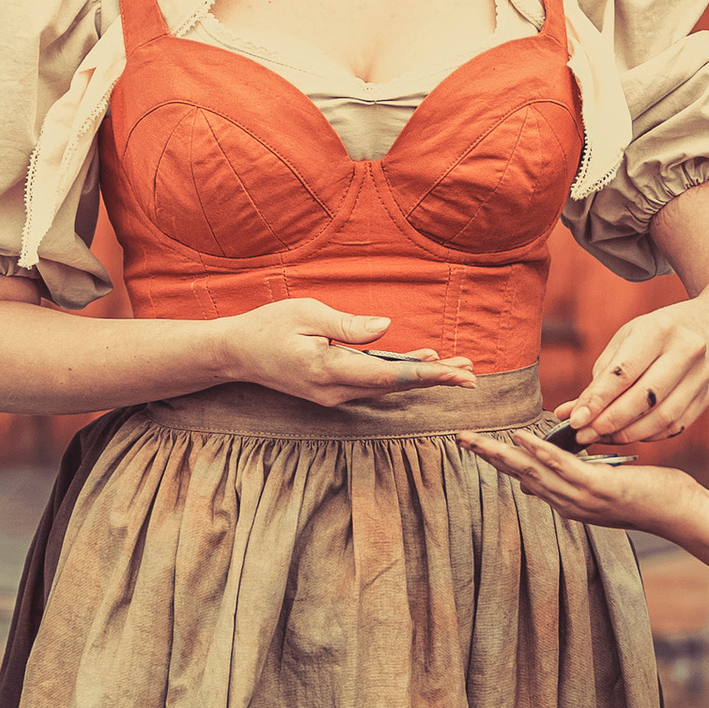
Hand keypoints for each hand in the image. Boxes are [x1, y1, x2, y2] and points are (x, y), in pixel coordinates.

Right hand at [224, 299, 475, 403]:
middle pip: (395, 385)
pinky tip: (425, 360)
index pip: (389, 375)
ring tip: (459, 367)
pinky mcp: (334, 389)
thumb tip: (386, 329)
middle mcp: (335, 390)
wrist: (236, 353)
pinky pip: (373, 381)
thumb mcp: (306, 313)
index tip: (457, 374)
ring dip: (423, 375)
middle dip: (435, 379)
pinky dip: (400, 371)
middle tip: (472, 375)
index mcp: (329, 370)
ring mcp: (334, 394)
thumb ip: (347, 325)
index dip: (427, 374)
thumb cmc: (267, 327)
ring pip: (388, 385)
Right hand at [464, 424, 706, 540]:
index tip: (473, 445)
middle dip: (487, 456)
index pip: (523, 479)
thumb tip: (533, 483)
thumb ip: (568, 484)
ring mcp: (580, 498)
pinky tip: (519, 437)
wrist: (677, 514)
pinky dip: (539, 451)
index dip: (497, 461)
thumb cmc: (645, 496)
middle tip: (459, 437)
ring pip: (532, 472)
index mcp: (566, 501)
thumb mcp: (600, 490)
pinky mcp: (598, 488)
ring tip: (476, 438)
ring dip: (502, 454)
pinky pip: (562, 467)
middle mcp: (567, 503)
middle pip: (518, 476)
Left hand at [574, 304, 708, 443]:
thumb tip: (567, 415)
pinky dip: (648, 435)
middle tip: (586, 435)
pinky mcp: (706, 397)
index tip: (576, 420)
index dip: (598, 400)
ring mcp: (702, 375)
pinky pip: (675, 426)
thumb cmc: (648, 340)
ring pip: (662, 417)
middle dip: (611, 421)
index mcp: (660, 329)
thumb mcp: (621, 346)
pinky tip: (628, 434)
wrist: (699, 332)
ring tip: (603, 437)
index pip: (624, 372)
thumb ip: (597, 383)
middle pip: (646, 397)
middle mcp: (687, 350)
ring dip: (628, 433)